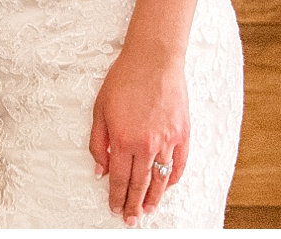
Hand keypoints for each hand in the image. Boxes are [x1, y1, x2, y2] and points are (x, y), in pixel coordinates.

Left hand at [88, 46, 188, 224]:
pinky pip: (179, 164)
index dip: (116, 196)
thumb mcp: (100, 110)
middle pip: (139, 184)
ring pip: (160, 179)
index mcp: (123, 140)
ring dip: (153, 198)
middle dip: (133, 205)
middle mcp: (146, 145)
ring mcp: (167, 141)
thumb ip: (98, 142)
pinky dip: (173, 179)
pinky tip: (167, 187)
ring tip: (147, 210)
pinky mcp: (183, 134)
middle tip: (130, 219)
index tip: (115, 208)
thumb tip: (100, 169)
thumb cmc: (123, 81)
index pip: (119, 179)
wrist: (153, 61)